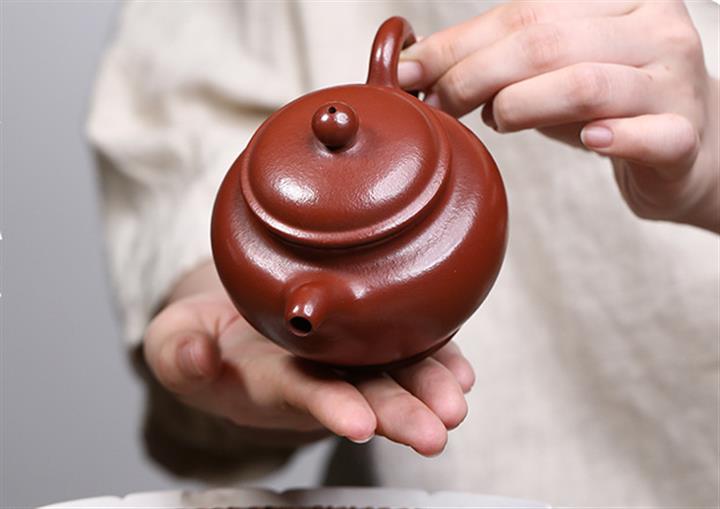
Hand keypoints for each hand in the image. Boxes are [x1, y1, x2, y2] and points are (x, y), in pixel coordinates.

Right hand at [143, 262, 474, 455]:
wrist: (239, 325)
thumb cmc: (208, 336)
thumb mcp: (174, 340)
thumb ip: (177, 351)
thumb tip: (194, 357)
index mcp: (271, 378)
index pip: (302, 393)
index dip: (328, 408)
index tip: (356, 425)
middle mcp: (319, 371)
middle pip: (361, 393)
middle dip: (396, 414)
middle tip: (432, 433)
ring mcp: (348, 354)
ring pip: (393, 373)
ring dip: (427, 388)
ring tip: (455, 404)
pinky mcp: (368, 332)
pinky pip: (408, 346)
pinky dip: (437, 356)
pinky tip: (461, 371)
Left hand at [399, 1, 718, 232]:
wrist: (686, 146)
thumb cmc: (606, 103)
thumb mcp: (550, 71)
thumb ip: (496, 60)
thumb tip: (414, 67)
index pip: (524, 12)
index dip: (458, 44)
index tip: (409, 71)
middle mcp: (653, 28)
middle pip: (547, 42)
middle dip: (476, 75)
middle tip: (440, 104)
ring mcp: (674, 80)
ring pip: (587, 83)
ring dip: (522, 104)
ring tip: (496, 120)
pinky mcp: (684, 134)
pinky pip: (649, 135)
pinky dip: (612, 138)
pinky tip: (588, 141)